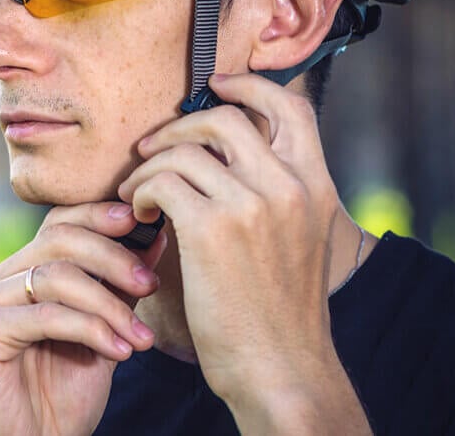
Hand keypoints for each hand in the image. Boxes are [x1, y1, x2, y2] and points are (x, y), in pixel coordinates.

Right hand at [0, 202, 166, 435]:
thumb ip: (120, 288)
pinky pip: (47, 316)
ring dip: (110, 305)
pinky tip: (120, 353)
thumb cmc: (61, 397)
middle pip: (59, 239)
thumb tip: (155, 239)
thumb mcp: (102, 332)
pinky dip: (92, 331)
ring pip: (56, 276)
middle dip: (114, 257)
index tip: (145, 224)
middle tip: (152, 283)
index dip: (102, 216)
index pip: (60, 222)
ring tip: (141, 337)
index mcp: (22, 271)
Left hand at [117, 73, 368, 433]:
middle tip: (153, 149)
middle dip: (180, 126)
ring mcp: (253, 205)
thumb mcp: (300, 243)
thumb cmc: (279, 314)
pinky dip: (141, 192)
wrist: (282, 370)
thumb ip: (277, 196)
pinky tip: (140, 216)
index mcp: (316, 186)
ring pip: (185, 148)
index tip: (215, 87)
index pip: (290, 107)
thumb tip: (225, 160)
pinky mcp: (212, 229)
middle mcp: (289, 186)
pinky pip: (162, 182)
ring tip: (138, 194)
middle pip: (226, 117)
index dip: (249, 86)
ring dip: (150, 164)